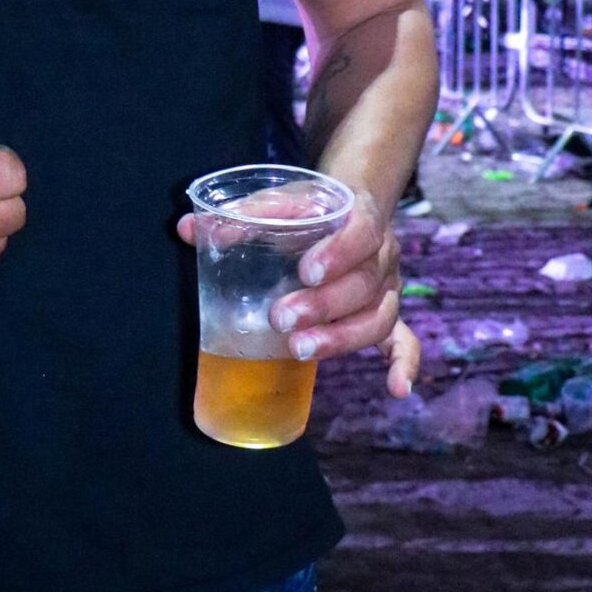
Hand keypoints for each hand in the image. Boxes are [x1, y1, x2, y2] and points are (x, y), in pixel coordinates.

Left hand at [179, 184, 420, 398]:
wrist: (351, 210)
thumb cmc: (311, 209)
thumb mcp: (281, 201)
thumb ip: (240, 215)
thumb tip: (188, 230)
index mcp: (361, 218)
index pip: (361, 234)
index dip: (338, 253)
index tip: (306, 270)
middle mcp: (382, 256)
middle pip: (364, 284)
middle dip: (323, 306)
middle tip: (281, 319)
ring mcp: (386, 289)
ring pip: (379, 318)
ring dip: (342, 338)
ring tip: (302, 350)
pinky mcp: (383, 313)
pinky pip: (404, 341)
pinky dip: (403, 365)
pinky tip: (395, 390)